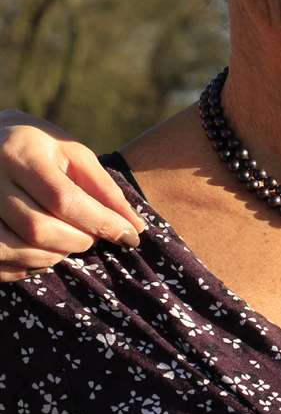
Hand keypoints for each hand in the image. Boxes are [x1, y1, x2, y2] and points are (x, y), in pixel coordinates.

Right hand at [0, 111, 144, 280]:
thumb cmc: (38, 147)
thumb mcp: (73, 154)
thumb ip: (103, 188)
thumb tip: (134, 226)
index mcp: (23, 154)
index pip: (64, 199)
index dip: (100, 222)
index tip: (129, 236)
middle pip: (38, 228)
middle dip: (76, 241)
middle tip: (91, 238)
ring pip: (14, 249)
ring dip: (51, 256)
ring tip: (68, 244)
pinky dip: (25, 266)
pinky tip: (41, 254)